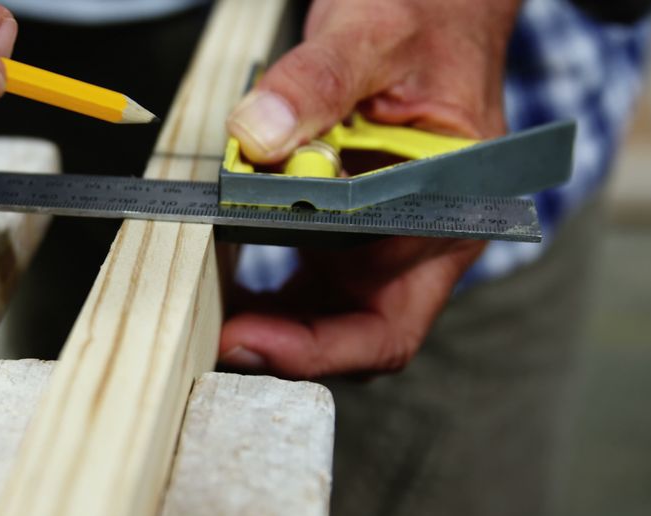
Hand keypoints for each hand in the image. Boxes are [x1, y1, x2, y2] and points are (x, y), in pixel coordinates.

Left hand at [220, 0, 521, 378]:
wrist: (433, 3)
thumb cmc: (427, 16)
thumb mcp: (371, 35)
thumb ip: (316, 80)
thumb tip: (259, 134)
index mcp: (448, 214)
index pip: (388, 323)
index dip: (316, 345)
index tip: (246, 335)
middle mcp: (418, 240)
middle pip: (351, 333)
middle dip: (279, 343)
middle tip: (206, 332)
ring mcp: (383, 238)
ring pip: (324, 314)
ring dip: (265, 320)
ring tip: (202, 305)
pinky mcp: (350, 226)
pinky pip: (307, 279)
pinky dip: (264, 288)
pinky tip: (219, 276)